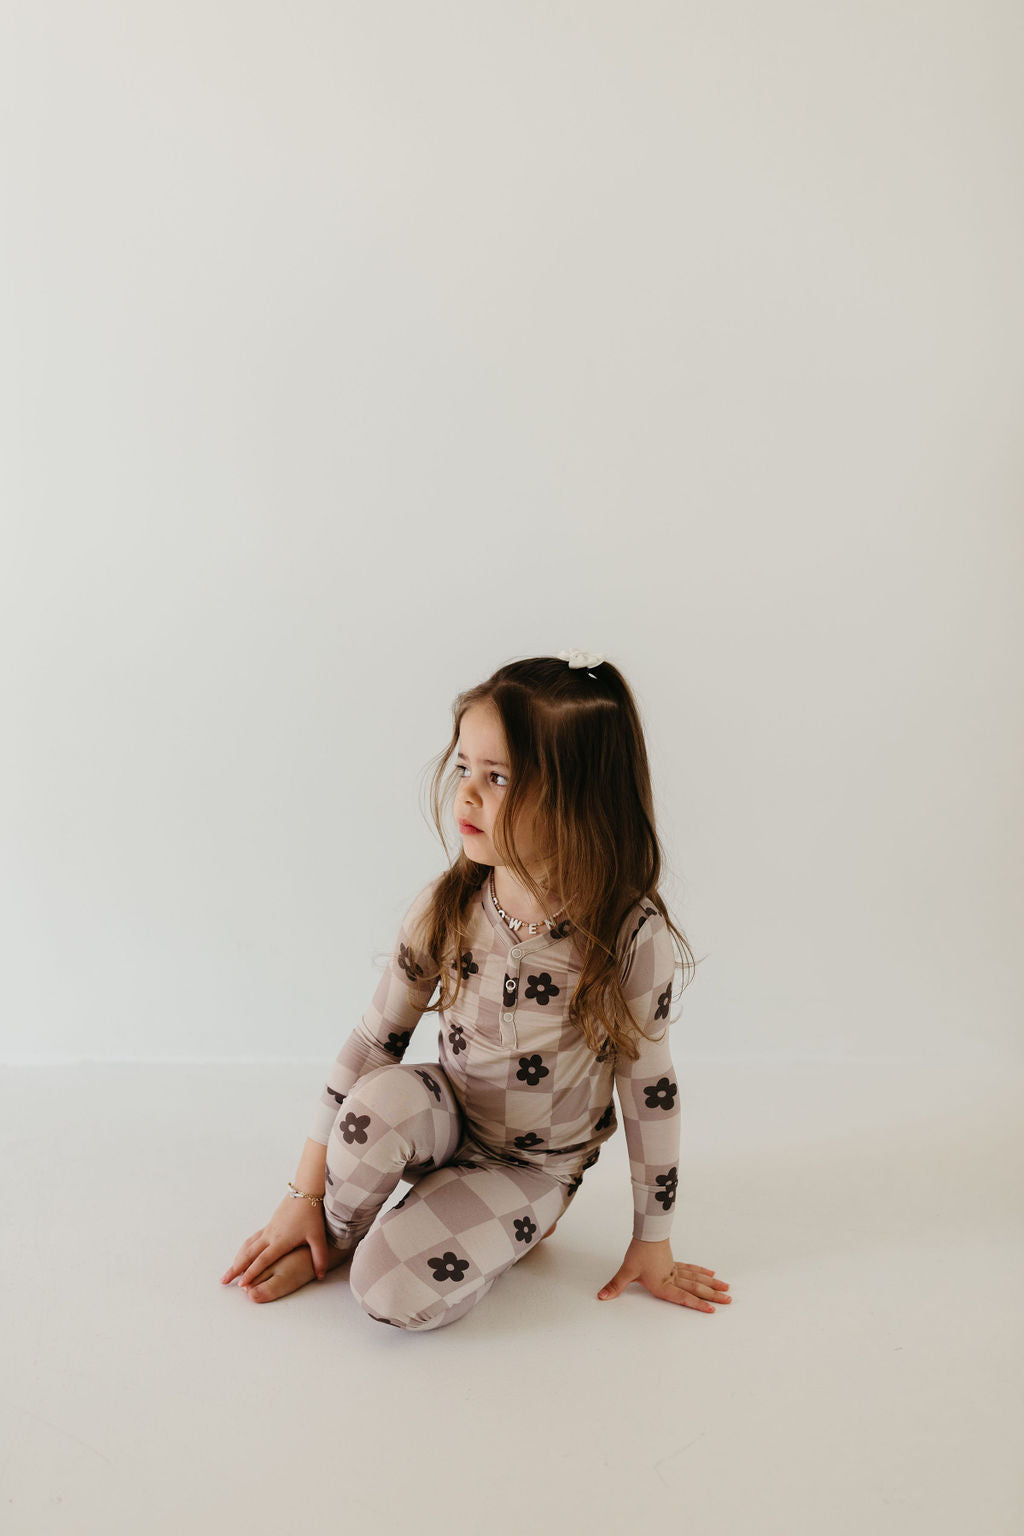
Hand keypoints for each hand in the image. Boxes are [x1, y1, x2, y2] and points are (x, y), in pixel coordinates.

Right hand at [221, 1194, 330, 1290]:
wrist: (305, 1191)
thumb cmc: (312, 1214)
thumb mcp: (318, 1237)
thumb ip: (319, 1257)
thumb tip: (321, 1275)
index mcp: (280, 1241)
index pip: (263, 1260)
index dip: (252, 1273)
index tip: (242, 1285)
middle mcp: (270, 1236)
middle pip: (249, 1255)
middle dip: (236, 1269)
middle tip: (224, 1280)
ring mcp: (268, 1229)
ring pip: (248, 1246)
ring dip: (238, 1259)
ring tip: (229, 1270)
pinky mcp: (269, 1224)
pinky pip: (253, 1238)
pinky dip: (244, 1248)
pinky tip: (242, 1253)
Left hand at [597, 1237, 731, 1312]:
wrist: (646, 1231)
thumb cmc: (638, 1251)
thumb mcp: (627, 1271)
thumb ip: (615, 1286)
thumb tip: (601, 1297)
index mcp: (663, 1285)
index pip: (683, 1297)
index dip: (697, 1304)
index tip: (712, 1310)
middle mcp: (672, 1278)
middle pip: (696, 1288)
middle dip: (712, 1296)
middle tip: (729, 1301)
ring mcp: (675, 1269)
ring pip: (697, 1278)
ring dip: (712, 1284)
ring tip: (726, 1289)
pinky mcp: (673, 1261)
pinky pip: (691, 1269)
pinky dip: (701, 1271)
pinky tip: (711, 1273)